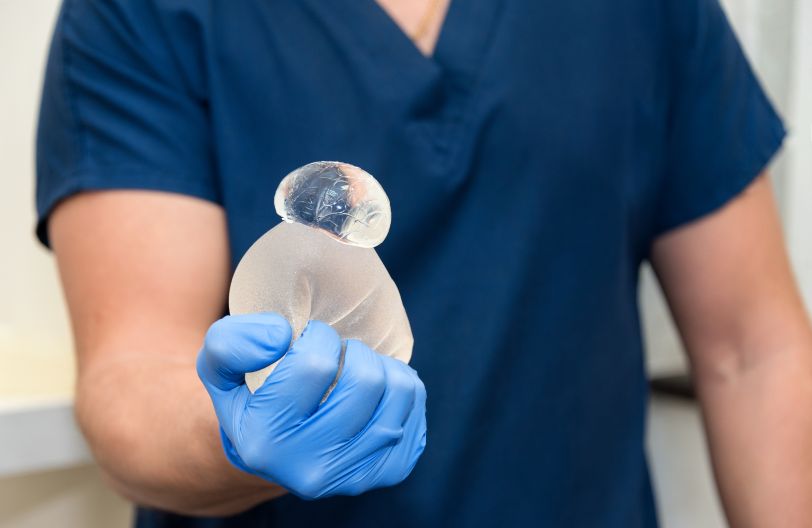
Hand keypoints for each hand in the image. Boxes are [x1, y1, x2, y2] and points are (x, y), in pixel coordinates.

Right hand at [196, 313, 426, 499]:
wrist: (272, 449)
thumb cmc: (248, 396)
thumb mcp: (216, 366)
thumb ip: (231, 342)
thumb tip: (280, 336)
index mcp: (264, 441)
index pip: (315, 365)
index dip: (320, 336)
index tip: (313, 338)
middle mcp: (310, 470)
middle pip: (365, 381)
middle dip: (356, 350)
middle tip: (341, 351)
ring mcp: (352, 477)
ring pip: (398, 394)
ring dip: (384, 365)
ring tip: (361, 366)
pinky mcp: (386, 473)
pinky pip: (416, 414)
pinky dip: (405, 388)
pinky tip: (381, 388)